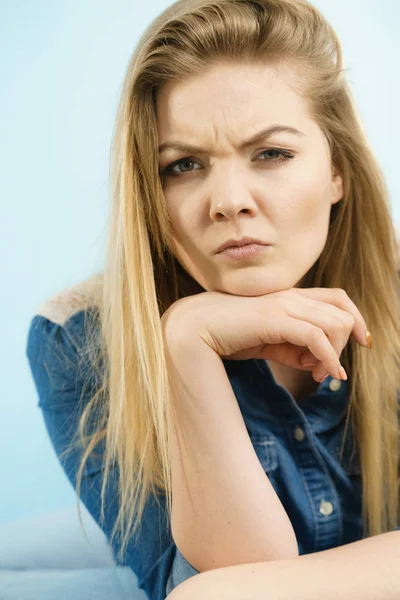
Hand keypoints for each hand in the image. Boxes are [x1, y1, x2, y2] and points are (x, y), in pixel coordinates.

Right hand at [161, 287, 368, 382]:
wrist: (194, 328)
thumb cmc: (228, 334)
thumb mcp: (268, 343)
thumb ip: (292, 349)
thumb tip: (317, 363)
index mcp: (290, 297)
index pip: (338, 298)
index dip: (356, 318)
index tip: (361, 342)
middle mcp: (290, 296)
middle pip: (342, 312)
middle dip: (346, 343)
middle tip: (329, 370)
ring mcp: (282, 304)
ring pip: (334, 324)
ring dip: (334, 354)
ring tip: (317, 374)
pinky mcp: (274, 318)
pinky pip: (316, 337)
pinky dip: (327, 359)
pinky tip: (322, 375)